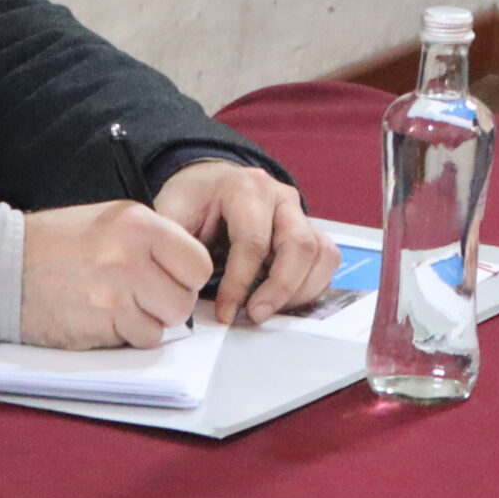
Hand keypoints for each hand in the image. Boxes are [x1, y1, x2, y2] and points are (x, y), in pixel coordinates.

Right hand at [18, 201, 213, 348]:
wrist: (0, 266)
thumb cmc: (55, 244)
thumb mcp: (109, 221)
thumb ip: (151, 241)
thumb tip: (186, 271)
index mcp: (139, 223)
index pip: (198, 262)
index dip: (187, 278)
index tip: (171, 281)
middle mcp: (132, 254)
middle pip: (184, 299)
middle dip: (168, 306)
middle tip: (142, 300)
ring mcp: (117, 291)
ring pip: (165, 324)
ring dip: (146, 323)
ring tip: (118, 308)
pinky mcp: (100, 322)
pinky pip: (138, 340)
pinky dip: (125, 338)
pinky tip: (101, 320)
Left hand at [154, 161, 340, 325]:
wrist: (210, 182)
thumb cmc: (193, 200)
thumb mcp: (172, 211)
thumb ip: (174, 244)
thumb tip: (179, 287)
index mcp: (246, 188)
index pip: (254, 241)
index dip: (240, 283)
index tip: (225, 312)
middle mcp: (281, 197)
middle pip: (299, 245)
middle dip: (279, 288)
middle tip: (255, 315)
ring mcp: (299, 213)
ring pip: (320, 253)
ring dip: (299, 290)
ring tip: (269, 311)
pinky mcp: (309, 231)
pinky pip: (326, 259)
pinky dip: (312, 285)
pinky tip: (284, 302)